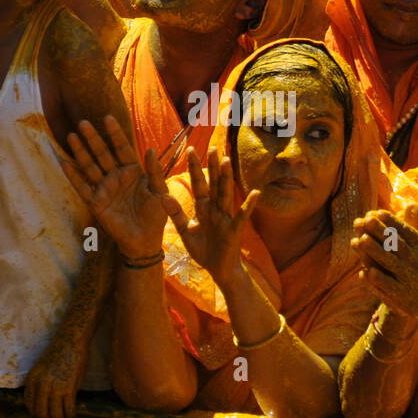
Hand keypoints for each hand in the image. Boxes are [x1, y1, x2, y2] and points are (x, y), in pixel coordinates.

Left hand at [23, 327, 88, 417]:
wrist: (71, 341)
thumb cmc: (59, 353)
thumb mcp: (42, 368)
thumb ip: (41, 383)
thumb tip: (45, 402)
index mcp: (32, 379)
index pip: (29, 404)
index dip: (36, 412)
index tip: (43, 414)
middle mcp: (41, 385)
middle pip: (41, 413)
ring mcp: (55, 387)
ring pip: (54, 415)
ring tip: (64, 417)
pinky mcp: (68, 389)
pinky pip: (68, 409)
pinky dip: (70, 414)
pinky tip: (72, 412)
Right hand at [61, 115, 170, 258]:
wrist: (145, 240)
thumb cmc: (156, 215)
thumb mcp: (159, 192)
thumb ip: (155, 172)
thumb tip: (150, 149)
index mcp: (133, 171)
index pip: (123, 148)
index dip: (115, 134)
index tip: (108, 118)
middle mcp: (116, 176)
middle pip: (103, 153)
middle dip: (93, 138)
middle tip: (83, 122)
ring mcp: (105, 188)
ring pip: (90, 166)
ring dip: (80, 152)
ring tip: (71, 136)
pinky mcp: (96, 202)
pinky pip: (82, 186)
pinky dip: (73, 175)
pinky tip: (64, 162)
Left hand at [162, 147, 259, 287]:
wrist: (218, 270)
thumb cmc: (204, 250)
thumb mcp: (185, 231)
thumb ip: (176, 214)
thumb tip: (162, 197)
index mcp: (203, 208)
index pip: (198, 184)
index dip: (194, 168)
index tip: (190, 150)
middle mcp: (215, 209)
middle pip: (213, 184)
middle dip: (211, 166)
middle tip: (211, 147)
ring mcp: (225, 218)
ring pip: (225, 194)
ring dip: (226, 178)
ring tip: (226, 161)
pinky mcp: (233, 231)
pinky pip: (241, 216)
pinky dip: (248, 205)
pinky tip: (255, 192)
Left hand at [351, 205, 417, 325]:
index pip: (406, 231)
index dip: (391, 221)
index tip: (378, 212)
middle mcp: (417, 262)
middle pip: (395, 244)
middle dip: (380, 231)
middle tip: (365, 220)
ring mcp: (409, 279)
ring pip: (388, 262)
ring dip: (373, 251)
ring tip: (359, 240)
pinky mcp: (403, 296)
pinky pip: (387, 285)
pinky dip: (376, 278)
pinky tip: (364, 270)